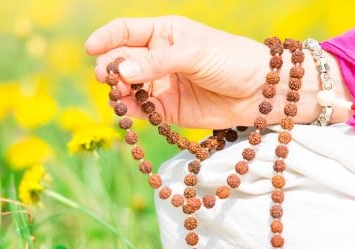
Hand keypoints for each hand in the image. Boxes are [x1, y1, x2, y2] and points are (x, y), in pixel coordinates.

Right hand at [86, 16, 349, 128]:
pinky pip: (142, 111)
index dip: (106, 38)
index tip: (91, 49)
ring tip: (120, 94)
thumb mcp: (195, 53)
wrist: (263, 91)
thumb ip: (157, 62)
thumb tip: (121, 71)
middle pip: (121, 61)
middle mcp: (158, 58)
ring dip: (119, 91)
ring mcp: (162, 84)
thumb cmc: (233, 59)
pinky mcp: (169, 110)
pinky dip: (132, 112)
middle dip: (111, 68)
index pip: (125, 30)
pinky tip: (128, 110)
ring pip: (128, 88)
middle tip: (111, 78)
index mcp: (165, 33)